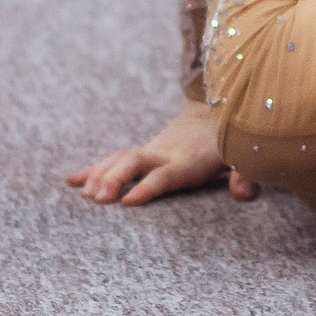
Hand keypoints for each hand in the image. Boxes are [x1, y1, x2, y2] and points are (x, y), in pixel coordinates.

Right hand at [67, 101, 258, 205]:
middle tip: (98, 198)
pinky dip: (92, 169)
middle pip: (134, 163)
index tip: (128, 201)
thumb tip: (243, 195)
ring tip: (84, 194)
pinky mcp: (142, 154)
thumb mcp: (241, 158)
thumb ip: (244, 176)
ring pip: (120, 159)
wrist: (214, 113)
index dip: (148, 187)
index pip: (165, 175)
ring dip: (100, 174)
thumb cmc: (227, 144)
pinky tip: (70, 181)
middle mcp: (164, 155)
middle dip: (115, 178)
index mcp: (187, 161)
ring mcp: (150, 153)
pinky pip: (113, 160)